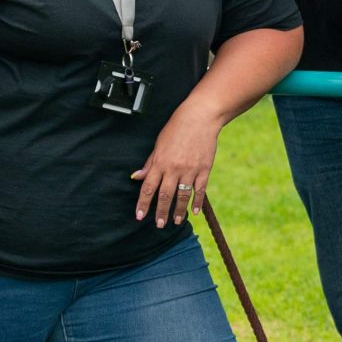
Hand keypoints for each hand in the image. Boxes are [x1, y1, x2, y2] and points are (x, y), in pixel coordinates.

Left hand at [133, 97, 219, 227]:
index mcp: (160, 162)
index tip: (139, 216)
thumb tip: (137, 177)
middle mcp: (174, 168)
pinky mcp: (204, 169)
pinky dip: (197, 202)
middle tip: (159, 225)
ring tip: (175, 221)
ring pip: (182, 196)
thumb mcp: (159, 143)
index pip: (148, 188)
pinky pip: (200, 190)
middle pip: (165, 195)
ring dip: (178, 210)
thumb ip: (149, 163)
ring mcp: (190, 170)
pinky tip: (194, 211)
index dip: (143, 203)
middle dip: (160, 212)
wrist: (200, 117)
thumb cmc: (176, 128)